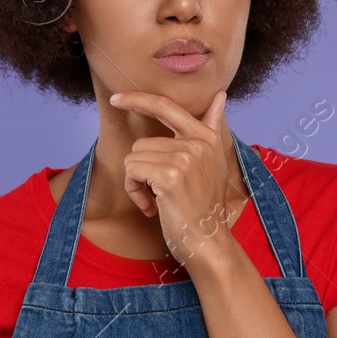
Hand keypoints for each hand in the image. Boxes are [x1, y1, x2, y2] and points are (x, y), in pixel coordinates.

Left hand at [108, 89, 240, 269]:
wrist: (207, 242)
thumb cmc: (202, 206)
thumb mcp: (213, 164)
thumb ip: (211, 128)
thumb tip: (220, 95)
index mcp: (207, 137)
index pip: (167, 107)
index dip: (138, 99)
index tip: (116, 99)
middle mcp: (198, 143)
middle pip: (142, 143)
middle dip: (140, 170)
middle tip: (156, 193)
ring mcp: (185, 158)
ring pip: (133, 157)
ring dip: (137, 183)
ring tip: (158, 200)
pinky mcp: (170, 176)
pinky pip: (131, 171)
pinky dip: (134, 191)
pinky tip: (152, 207)